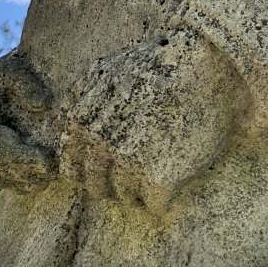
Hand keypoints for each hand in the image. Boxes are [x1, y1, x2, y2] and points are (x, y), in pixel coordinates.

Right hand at [0, 51, 57, 190]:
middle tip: (49, 173)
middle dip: (20, 168)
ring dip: (18, 179)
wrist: (11, 81)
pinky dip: (14, 182)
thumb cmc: (15, 71)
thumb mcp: (17, 70)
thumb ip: (27, 84)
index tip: (44, 157)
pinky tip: (34, 186)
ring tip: (45, 182)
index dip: (15, 150)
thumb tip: (41, 105)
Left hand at [60, 28, 243, 211]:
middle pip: (98, 188)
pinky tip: (176, 172)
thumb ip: (84, 95)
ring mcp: (129, 162)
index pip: (71, 169)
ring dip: (142, 186)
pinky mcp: (159, 178)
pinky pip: (154, 205)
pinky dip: (165, 195)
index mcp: (83, 121)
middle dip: (115, 182)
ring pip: (126, 197)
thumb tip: (64, 116)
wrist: (202, 61)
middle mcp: (100, 144)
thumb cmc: (160, 61)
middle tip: (139, 168)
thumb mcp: (109, 68)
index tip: (107, 170)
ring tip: (162, 160)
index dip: (89, 171)